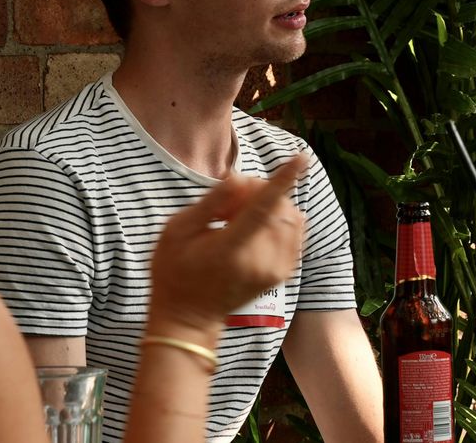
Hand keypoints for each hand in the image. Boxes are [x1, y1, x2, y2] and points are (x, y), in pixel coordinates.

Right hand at [147, 153, 307, 340]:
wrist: (188, 317)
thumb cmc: (175, 270)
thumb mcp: (177, 230)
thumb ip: (211, 202)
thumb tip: (238, 178)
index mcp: (230, 250)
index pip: (263, 209)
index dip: (282, 181)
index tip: (301, 158)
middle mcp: (259, 262)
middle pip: (279, 208)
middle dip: (261, 191)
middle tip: (230, 200)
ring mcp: (274, 271)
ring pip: (291, 218)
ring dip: (271, 206)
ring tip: (239, 216)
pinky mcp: (281, 274)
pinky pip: (294, 233)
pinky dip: (279, 220)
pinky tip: (254, 226)